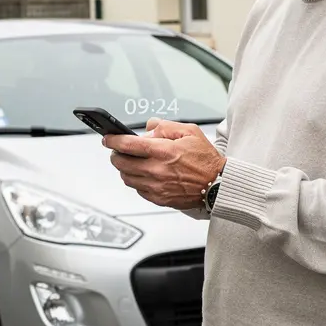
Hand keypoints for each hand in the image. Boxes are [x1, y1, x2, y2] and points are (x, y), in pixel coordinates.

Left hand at [103, 117, 225, 209]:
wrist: (217, 185)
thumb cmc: (206, 159)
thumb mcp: (189, 131)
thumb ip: (165, 126)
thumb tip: (148, 128)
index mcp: (164, 152)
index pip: (128, 145)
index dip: (113, 141)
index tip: (107, 139)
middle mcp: (157, 171)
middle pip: (122, 164)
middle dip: (116, 155)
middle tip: (118, 151)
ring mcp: (157, 187)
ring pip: (127, 178)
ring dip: (125, 169)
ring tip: (132, 162)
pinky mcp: (159, 199)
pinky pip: (138, 190)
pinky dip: (137, 181)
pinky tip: (144, 175)